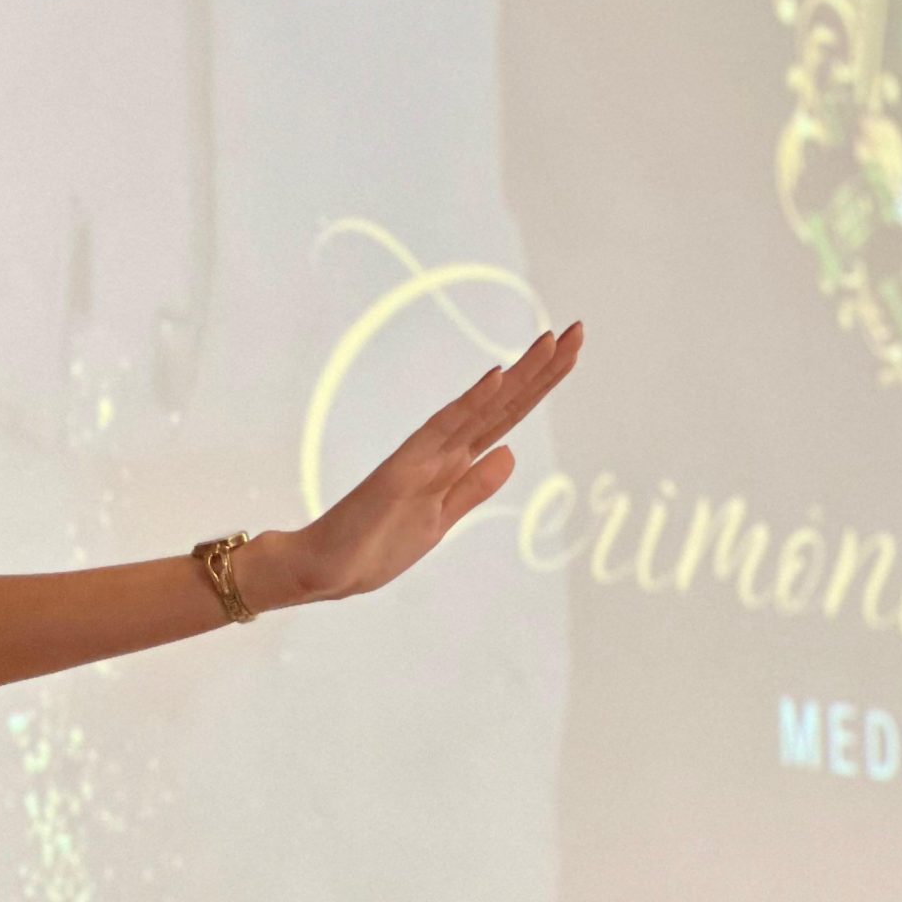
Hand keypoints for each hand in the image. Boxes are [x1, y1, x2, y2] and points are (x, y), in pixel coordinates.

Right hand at [279, 323, 582, 604]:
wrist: (322, 570)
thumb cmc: (373, 548)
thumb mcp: (440, 523)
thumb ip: (472, 488)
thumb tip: (509, 454)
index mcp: (452, 466)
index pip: (506, 418)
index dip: (539, 386)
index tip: (570, 354)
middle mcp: (442, 453)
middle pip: (503, 406)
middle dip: (541, 370)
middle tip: (579, 331)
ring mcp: (422, 458)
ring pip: (480, 410)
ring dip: (517, 376)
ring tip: (550, 342)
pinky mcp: (401, 471)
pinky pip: (441, 432)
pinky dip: (470, 404)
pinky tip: (497, 378)